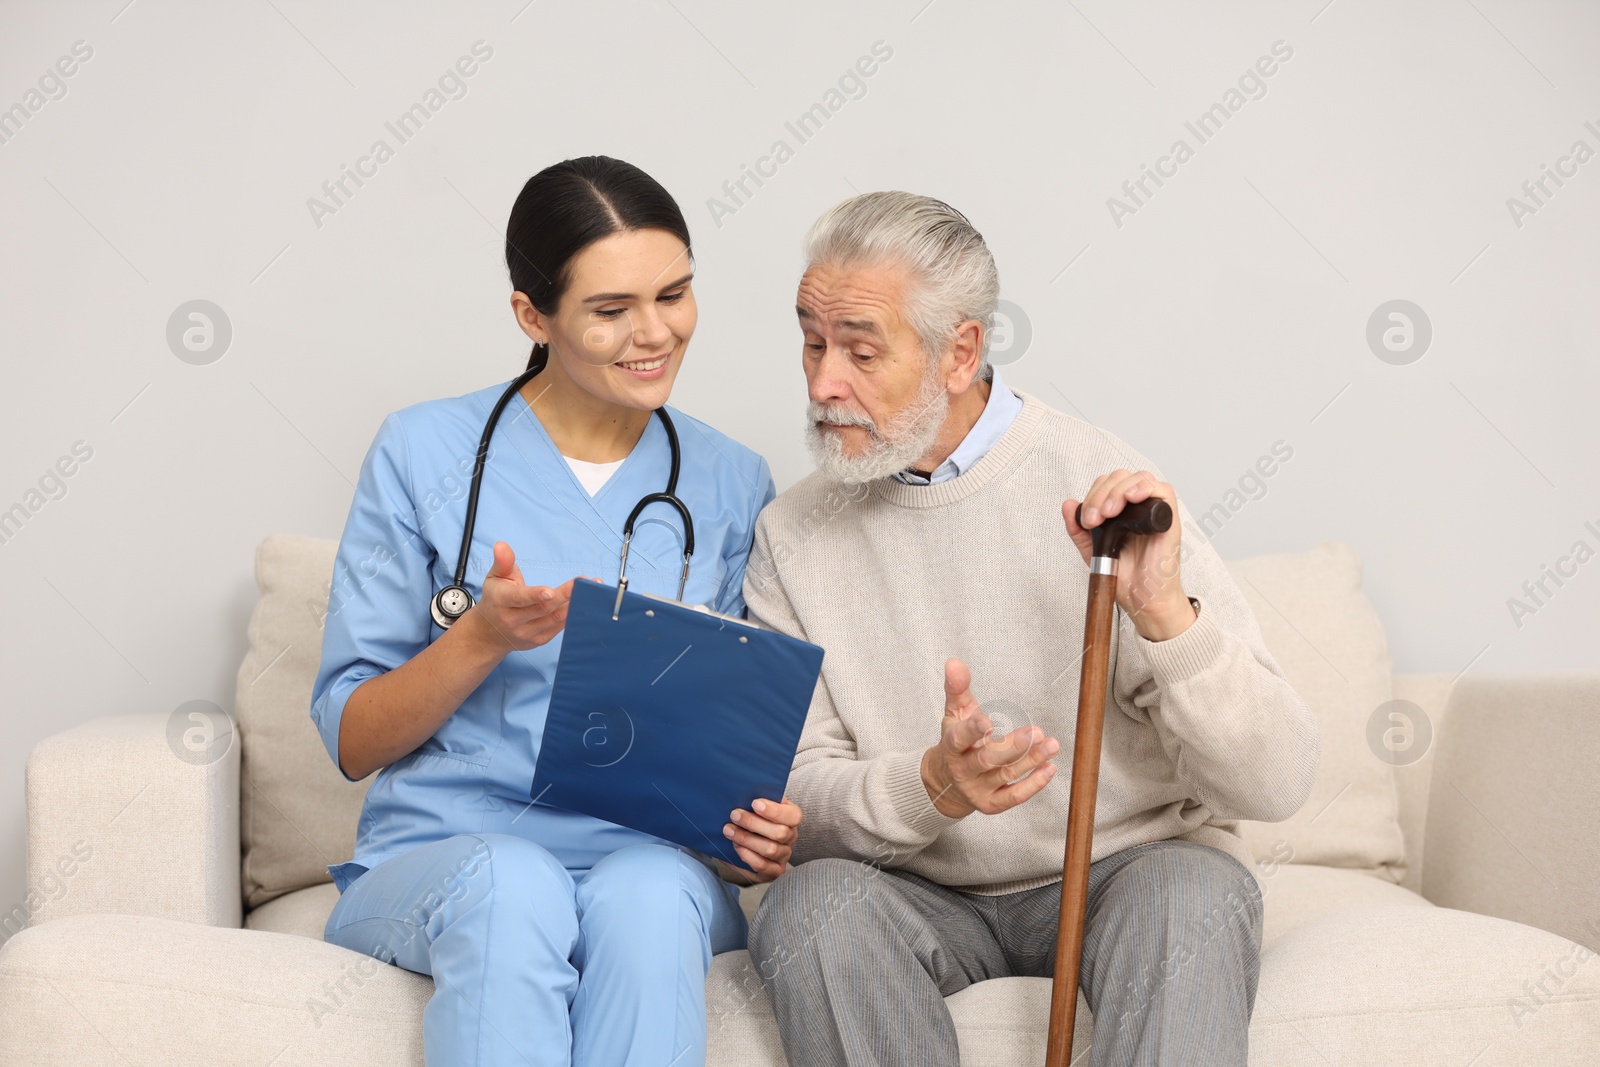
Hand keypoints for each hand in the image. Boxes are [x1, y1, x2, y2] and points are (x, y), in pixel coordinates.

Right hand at [463, 541, 576, 653]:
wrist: (490, 633)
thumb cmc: (495, 599)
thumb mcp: (495, 578)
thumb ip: (503, 562)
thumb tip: (502, 545)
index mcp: (502, 601)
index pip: (519, 598)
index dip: (535, 595)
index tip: (550, 591)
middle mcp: (514, 620)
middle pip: (543, 608)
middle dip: (565, 595)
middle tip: (583, 582)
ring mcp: (528, 633)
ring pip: (555, 619)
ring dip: (575, 604)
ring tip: (592, 590)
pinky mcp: (540, 640)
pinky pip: (560, 627)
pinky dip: (573, 614)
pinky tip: (586, 603)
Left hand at [722, 796, 801, 881]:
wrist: (751, 838)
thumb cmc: (757, 816)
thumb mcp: (762, 805)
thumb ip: (760, 799)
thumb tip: (747, 791)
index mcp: (792, 818)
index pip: (792, 815)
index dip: (774, 810)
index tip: (754, 803)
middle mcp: (791, 837)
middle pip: (779, 833)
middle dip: (754, 823)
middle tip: (734, 815)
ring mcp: (784, 856)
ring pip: (770, 849)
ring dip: (746, 839)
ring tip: (729, 830)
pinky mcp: (774, 871)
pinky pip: (762, 866)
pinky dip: (747, 856)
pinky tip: (736, 846)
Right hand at [921, 658, 1058, 818]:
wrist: (946, 781)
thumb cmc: (957, 741)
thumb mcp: (954, 713)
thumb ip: (957, 688)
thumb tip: (954, 662)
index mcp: (951, 746)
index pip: (959, 739)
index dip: (973, 731)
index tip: (989, 721)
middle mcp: (962, 770)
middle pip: (987, 760)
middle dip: (1012, 747)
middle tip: (1035, 731)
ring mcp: (977, 789)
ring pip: (1005, 776)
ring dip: (1030, 761)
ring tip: (1052, 744)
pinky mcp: (991, 804)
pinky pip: (1014, 797)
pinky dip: (1033, 784)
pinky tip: (1049, 768)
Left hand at [1063, 470, 1196, 641]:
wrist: (1141, 598)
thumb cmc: (1124, 576)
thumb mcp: (1092, 549)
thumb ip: (1078, 529)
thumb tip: (1068, 504)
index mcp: (1121, 511)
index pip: (1107, 485)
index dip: (1093, 495)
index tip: (1086, 520)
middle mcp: (1138, 507)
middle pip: (1120, 477)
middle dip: (1102, 493)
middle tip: (1095, 518)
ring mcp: (1153, 511)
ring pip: (1139, 478)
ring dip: (1119, 491)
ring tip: (1109, 513)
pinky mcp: (1168, 519)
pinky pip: (1163, 490)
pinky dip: (1145, 487)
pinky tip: (1133, 498)